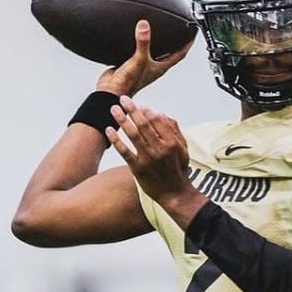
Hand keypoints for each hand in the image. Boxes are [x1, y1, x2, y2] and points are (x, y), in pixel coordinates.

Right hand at [96, 19, 192, 97]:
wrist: (110, 91)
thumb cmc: (128, 83)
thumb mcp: (138, 59)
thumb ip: (142, 43)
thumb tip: (144, 26)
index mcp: (160, 67)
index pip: (180, 54)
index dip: (187, 44)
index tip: (192, 34)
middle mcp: (153, 66)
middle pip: (168, 53)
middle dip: (174, 43)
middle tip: (178, 31)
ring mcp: (142, 66)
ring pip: (153, 53)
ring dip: (157, 44)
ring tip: (159, 32)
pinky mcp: (131, 65)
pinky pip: (138, 52)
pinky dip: (139, 45)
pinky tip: (136, 39)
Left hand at [106, 96, 203, 224]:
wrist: (174, 193)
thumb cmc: (178, 169)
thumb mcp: (183, 148)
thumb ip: (174, 130)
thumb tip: (160, 113)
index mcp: (172, 142)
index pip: (157, 119)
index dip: (146, 110)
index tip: (139, 105)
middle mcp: (160, 149)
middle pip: (143, 124)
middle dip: (132, 109)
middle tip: (123, 99)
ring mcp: (148, 158)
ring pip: (133, 134)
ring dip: (122, 119)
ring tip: (113, 109)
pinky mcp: (137, 168)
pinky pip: (124, 151)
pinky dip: (116, 140)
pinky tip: (108, 130)